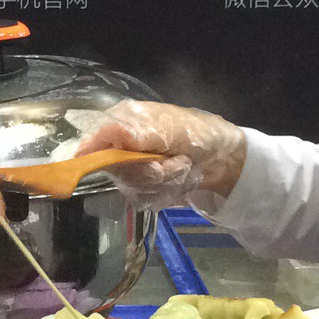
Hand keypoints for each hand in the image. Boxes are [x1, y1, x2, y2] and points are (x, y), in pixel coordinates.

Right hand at [76, 100, 247, 206]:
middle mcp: (122, 144)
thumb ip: (136, 134)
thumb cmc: (195, 133)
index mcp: (124, 121)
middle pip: (116, 168)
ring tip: (181, 165)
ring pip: (131, 185)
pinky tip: (178, 177)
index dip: (101, 156)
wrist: (221, 156)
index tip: (121, 163)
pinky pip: (142, 197)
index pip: (97, 141)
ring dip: (162, 179)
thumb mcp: (168, 130)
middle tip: (170, 162)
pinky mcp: (141, 185)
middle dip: (147, 170)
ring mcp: (131, 166)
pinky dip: (165, 190)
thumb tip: (107, 133)